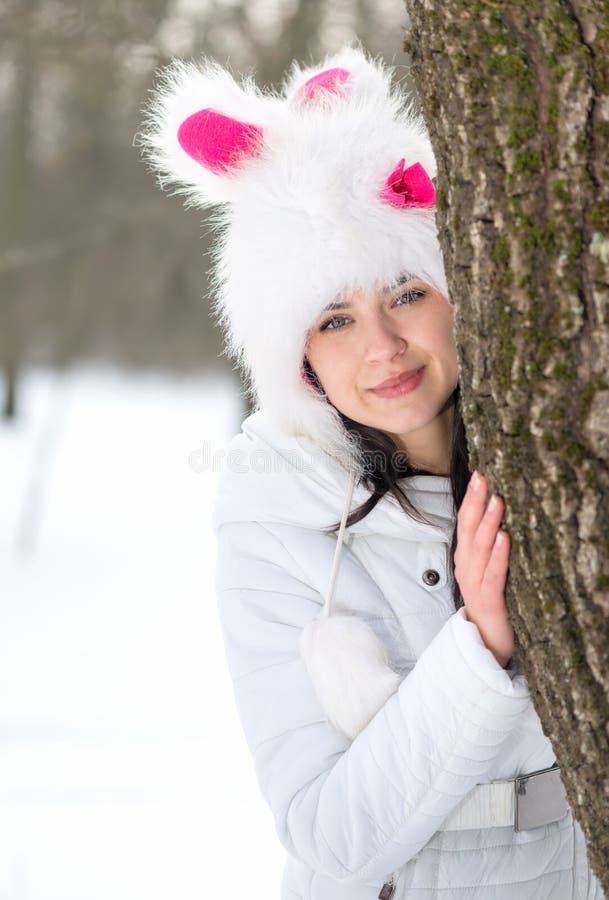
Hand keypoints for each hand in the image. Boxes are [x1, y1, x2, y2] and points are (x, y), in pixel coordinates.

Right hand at [454, 471, 514, 667]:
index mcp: (466, 558)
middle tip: (483, 478)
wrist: (486, 642)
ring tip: (498, 501)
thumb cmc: (489, 603)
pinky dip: (498, 555)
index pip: (466, 522)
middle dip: (476, 502)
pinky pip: (493, 574)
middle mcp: (467, 567)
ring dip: (489, 523)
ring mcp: (475, 583)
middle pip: (469, 529)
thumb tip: (497, 516)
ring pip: (480, 548)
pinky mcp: (489, 600)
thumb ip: (486, 546)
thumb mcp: (485, 570)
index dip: (471, 498)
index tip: (479, 474)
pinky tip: (504, 538)